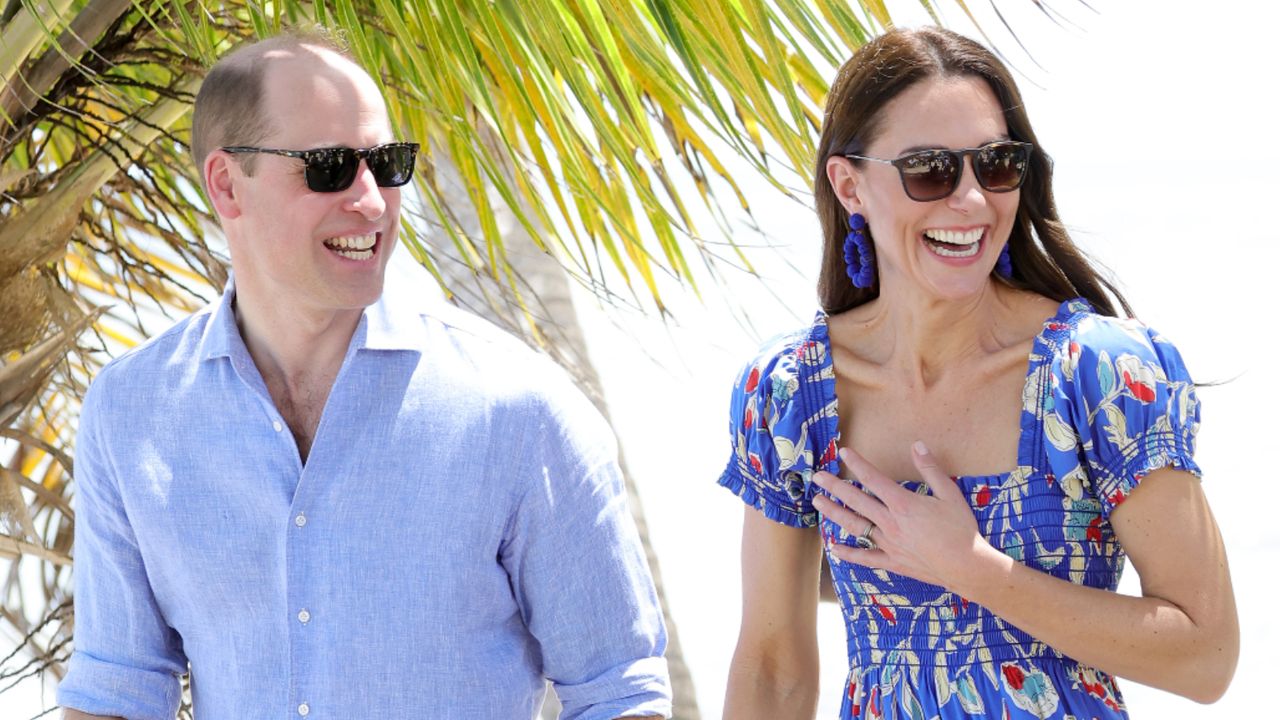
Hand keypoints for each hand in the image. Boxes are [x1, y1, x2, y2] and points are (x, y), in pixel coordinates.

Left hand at [811, 441, 1001, 593]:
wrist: (967, 566)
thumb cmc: (961, 529)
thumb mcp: (950, 494)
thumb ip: (931, 469)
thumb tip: (917, 445)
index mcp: (903, 503)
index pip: (874, 478)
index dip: (857, 463)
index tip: (843, 453)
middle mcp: (890, 522)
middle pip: (856, 500)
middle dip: (835, 486)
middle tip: (817, 477)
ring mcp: (888, 543)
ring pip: (855, 526)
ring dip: (834, 513)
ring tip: (818, 503)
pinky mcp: (892, 562)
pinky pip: (865, 557)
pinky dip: (848, 553)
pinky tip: (834, 548)